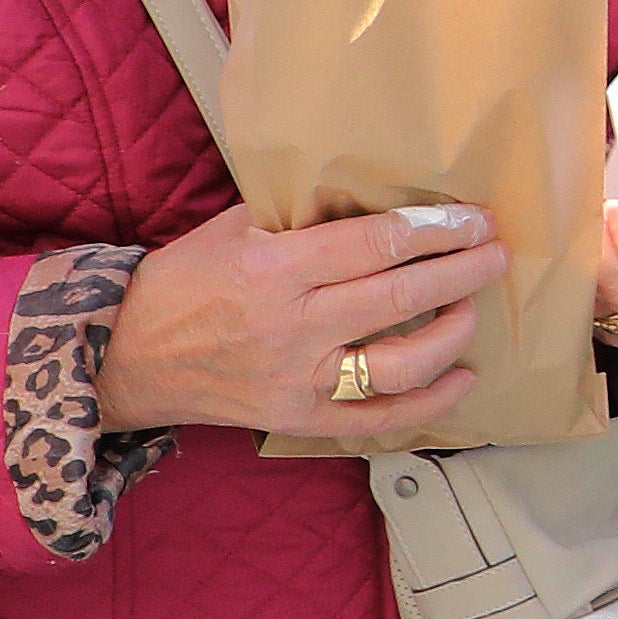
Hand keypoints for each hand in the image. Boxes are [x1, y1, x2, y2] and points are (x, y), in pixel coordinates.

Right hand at [98, 205, 508, 440]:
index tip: (473, 218)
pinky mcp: (297, 420)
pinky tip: (461, 378)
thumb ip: (301, 217)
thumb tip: (377, 199)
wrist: (121, 357)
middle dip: (462, 271)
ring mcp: (296, 380)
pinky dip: (429, 403)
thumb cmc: (180, 283)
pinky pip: (377, 419)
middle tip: (496, 252)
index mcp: (274, 268)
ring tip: (472, 308)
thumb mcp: (233, 229)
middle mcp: (291, 326)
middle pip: (400, 295)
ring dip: (451, 332)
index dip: (436, 229)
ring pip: (400, 363)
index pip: (375, 244)